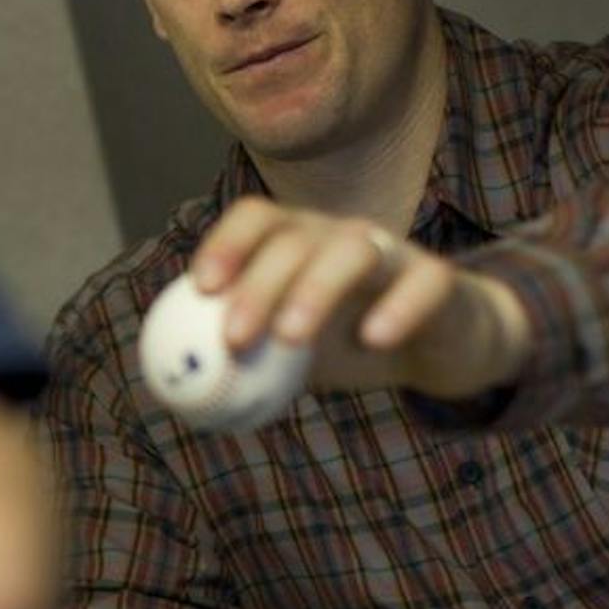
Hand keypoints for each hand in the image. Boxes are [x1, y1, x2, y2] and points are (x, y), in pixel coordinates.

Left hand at [192, 197, 531, 399]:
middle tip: (234, 340)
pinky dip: (399, 307)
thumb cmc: (346, 341)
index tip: (200, 288)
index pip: (255, 219)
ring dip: (315, 289)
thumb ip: (238, 359)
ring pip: (352, 250)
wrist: (437, 346)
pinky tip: (374, 338)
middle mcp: (339, 233)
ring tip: (291, 338)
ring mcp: (392, 251)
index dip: (225, 244)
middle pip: (293, 240)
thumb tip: (170, 389)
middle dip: (257, 286)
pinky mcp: (438, 279)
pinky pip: (422, 282)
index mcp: (297, 240)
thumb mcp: (287, 354)